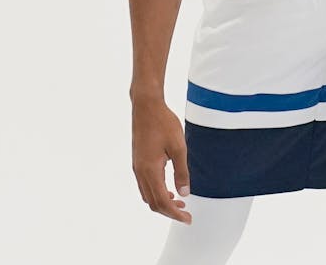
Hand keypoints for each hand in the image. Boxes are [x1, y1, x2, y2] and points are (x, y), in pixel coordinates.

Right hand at [132, 98, 191, 222]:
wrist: (146, 107)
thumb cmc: (164, 124)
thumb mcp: (179, 147)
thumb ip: (182, 172)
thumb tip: (184, 193)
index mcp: (150, 170)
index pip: (162, 201)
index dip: (175, 213)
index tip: (187, 219)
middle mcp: (141, 172)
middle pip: (153, 203)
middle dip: (169, 211)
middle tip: (186, 214)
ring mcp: (137, 168)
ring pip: (148, 195)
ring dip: (163, 202)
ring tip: (180, 202)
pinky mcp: (138, 162)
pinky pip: (145, 186)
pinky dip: (157, 192)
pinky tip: (169, 189)